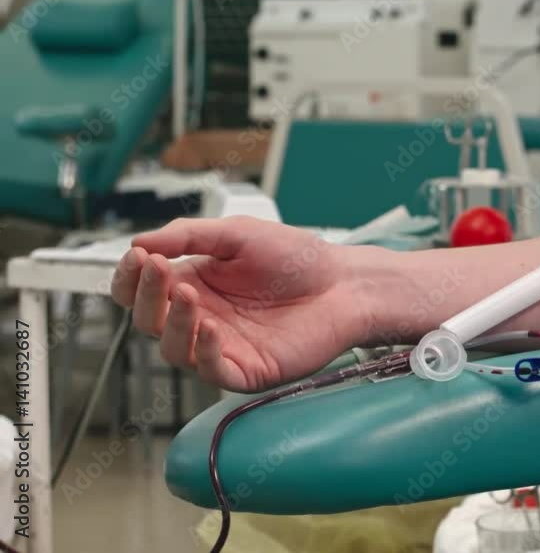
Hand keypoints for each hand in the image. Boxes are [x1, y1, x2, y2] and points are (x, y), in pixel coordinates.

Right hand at [111, 217, 379, 391]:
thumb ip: (189, 236)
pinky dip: (203, 351)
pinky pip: (211, 370)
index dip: (130, 277)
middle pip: (149, 320)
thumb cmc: (297, 258)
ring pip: (173, 350)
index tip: (138, 256)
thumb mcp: (238, 234)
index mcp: (194, 283)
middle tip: (158, 268)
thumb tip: (139, 241)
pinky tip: (210, 327)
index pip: (141, 290)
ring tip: (189, 294)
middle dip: (146, 295)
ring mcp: (222, 346)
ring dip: (173, 322)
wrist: (343, 284)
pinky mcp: (247, 369)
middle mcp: (202, 317)